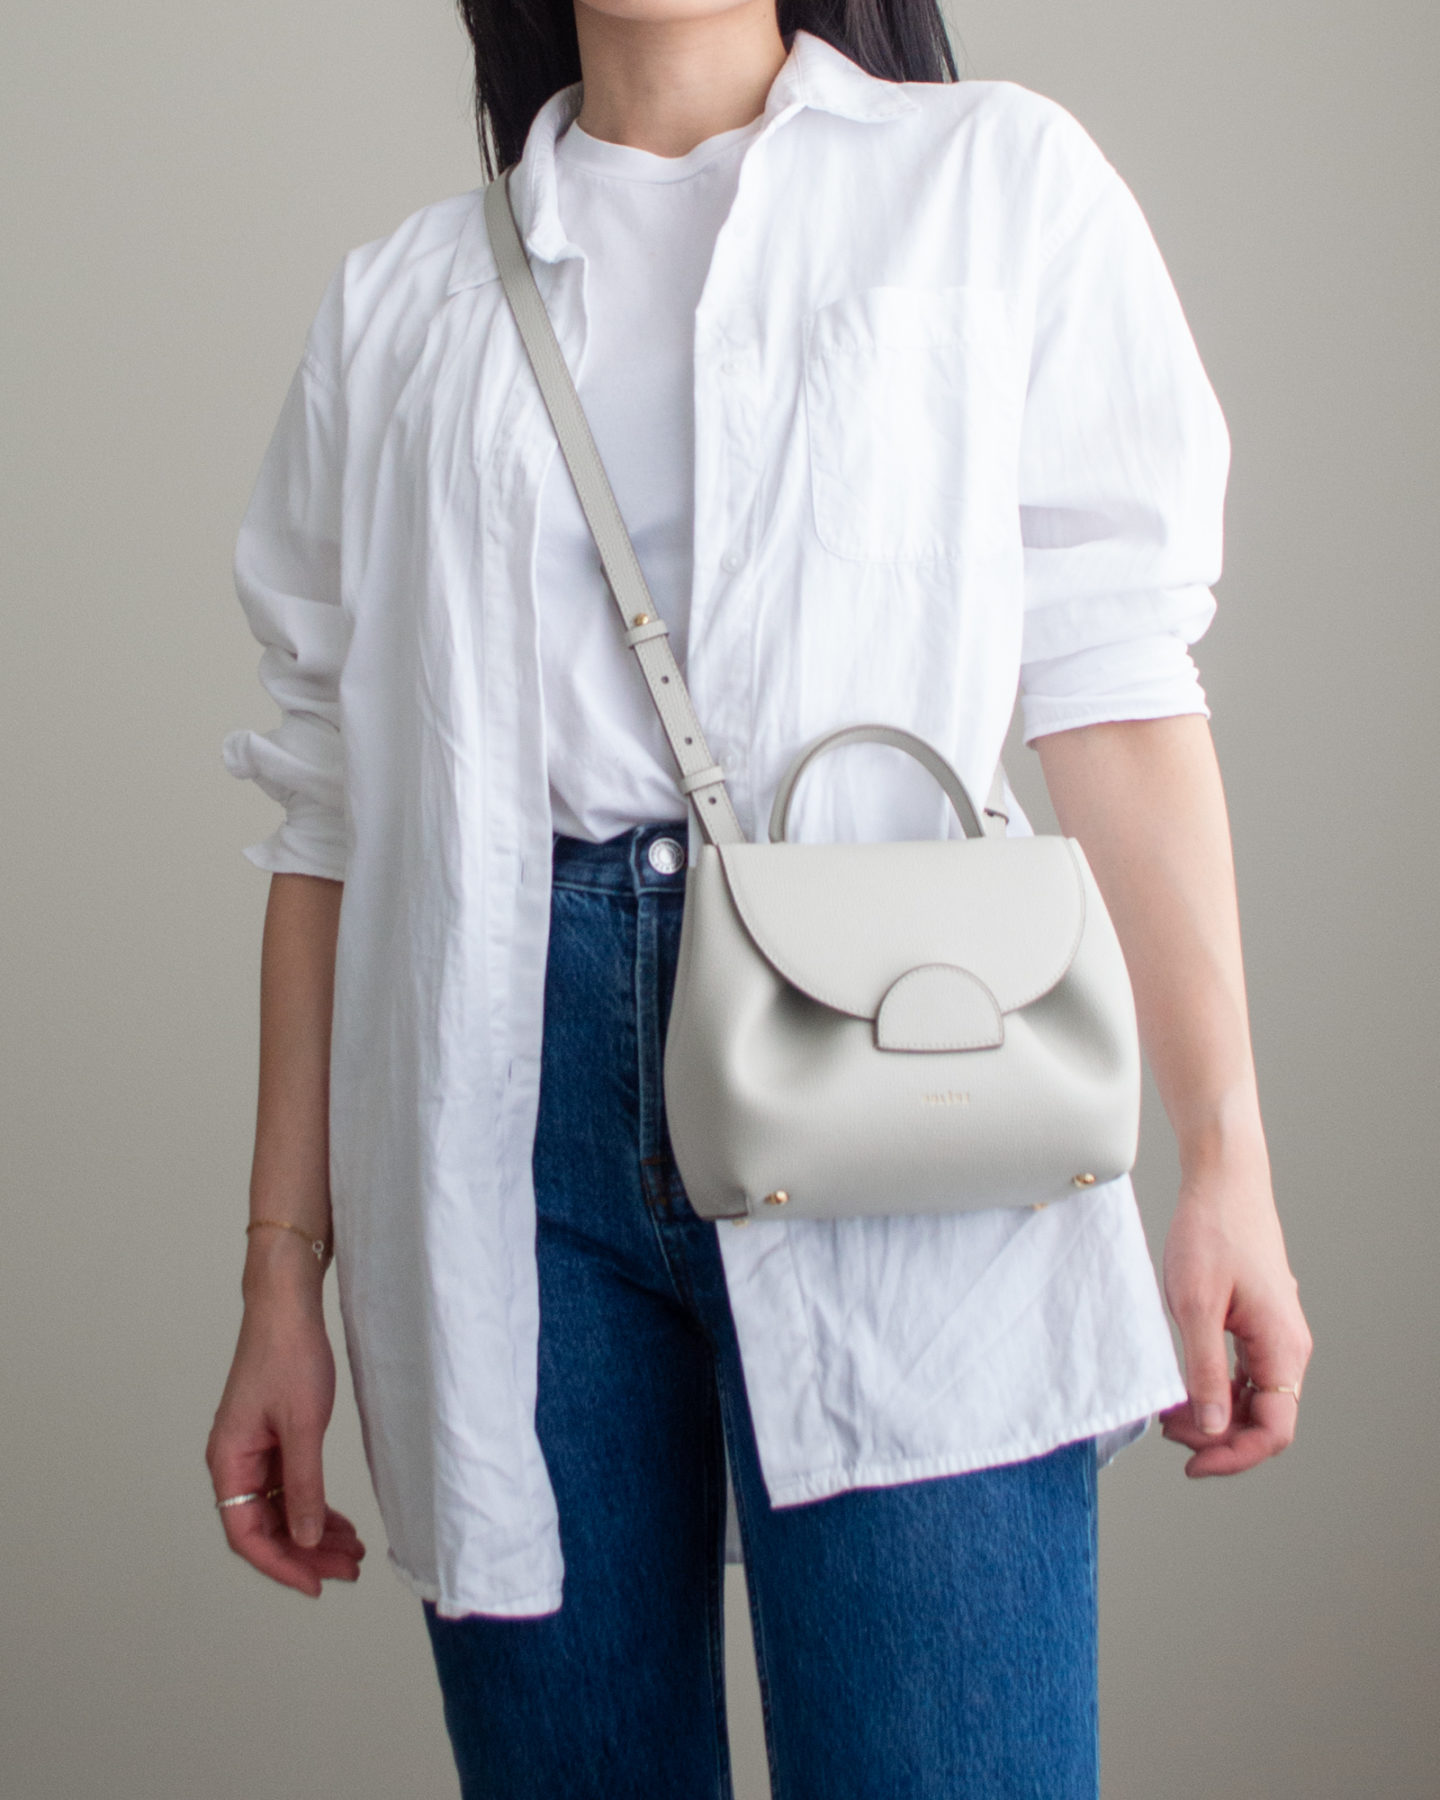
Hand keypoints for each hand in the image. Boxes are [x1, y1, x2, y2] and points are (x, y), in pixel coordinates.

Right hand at [206, 1265, 364, 1594]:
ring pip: (280, 1510)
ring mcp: (253, 1452)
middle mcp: (234, 1463)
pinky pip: (289, 1488)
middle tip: (349, 1570)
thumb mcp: (302, 1426)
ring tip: (353, 1552)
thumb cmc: (289, 1356)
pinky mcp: (272, 1440)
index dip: (281, 1565)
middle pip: (265, 1528)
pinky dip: (314, 1506)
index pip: (247, 1535)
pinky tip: (340, 1522)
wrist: (288, 1306)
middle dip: (306, 1553)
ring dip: (313, 1533)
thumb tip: (304, 1540)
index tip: (317, 1585)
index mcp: (228, 1462)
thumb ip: (303, 1485)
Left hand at [1159, 1155, 1312, 1476]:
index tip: (1190, 1462)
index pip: (1274, 1431)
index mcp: (1282, 1348)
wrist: (1223, 1182)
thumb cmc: (1210, 1233)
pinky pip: (1245, 1374)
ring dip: (1214, 1414)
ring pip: (1253, 1400)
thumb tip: (1212, 1429)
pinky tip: (1183, 1385)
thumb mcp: (1196, 1306)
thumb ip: (1205, 1371)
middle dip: (1217, 1437)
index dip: (1233, 1456)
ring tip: (1169, 1412)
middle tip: (1167, 1429)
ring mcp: (1275, 1336)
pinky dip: (1216, 1388)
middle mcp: (1288, 1347)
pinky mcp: (1258, 1323)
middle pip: (1265, 1421)